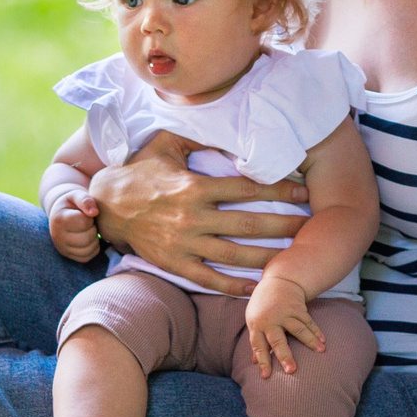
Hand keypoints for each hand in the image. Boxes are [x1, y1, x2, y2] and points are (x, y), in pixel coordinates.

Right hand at [48, 190, 102, 261]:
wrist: (61, 213)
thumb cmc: (71, 203)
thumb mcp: (76, 195)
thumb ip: (85, 200)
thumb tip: (95, 212)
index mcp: (59, 219)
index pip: (84, 222)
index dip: (90, 217)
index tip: (85, 213)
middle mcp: (57, 237)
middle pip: (87, 238)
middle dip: (93, 229)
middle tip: (89, 222)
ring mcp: (62, 248)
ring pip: (88, 250)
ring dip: (94, 239)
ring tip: (88, 229)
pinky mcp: (68, 256)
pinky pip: (88, 257)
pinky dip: (93, 248)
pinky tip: (88, 238)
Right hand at [90, 131, 306, 296]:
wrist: (105, 205)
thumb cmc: (140, 171)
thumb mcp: (167, 143)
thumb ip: (200, 137)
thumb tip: (231, 129)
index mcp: (194, 186)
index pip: (246, 188)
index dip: (279, 189)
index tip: (304, 191)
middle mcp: (191, 217)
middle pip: (248, 224)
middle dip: (284, 225)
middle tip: (311, 226)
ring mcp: (183, 244)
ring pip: (235, 255)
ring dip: (267, 257)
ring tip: (293, 257)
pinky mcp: (174, 264)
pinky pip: (209, 279)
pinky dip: (234, 286)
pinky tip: (257, 287)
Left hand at [243, 274, 323, 376]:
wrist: (277, 281)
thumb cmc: (263, 306)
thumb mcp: (255, 321)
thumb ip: (257, 341)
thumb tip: (254, 362)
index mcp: (256, 325)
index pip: (258, 346)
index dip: (262, 361)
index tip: (266, 376)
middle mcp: (270, 320)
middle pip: (277, 340)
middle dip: (285, 356)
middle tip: (292, 370)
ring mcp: (285, 313)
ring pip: (298, 329)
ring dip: (310, 341)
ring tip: (320, 351)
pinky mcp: (298, 307)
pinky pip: (308, 321)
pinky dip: (316, 331)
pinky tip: (323, 341)